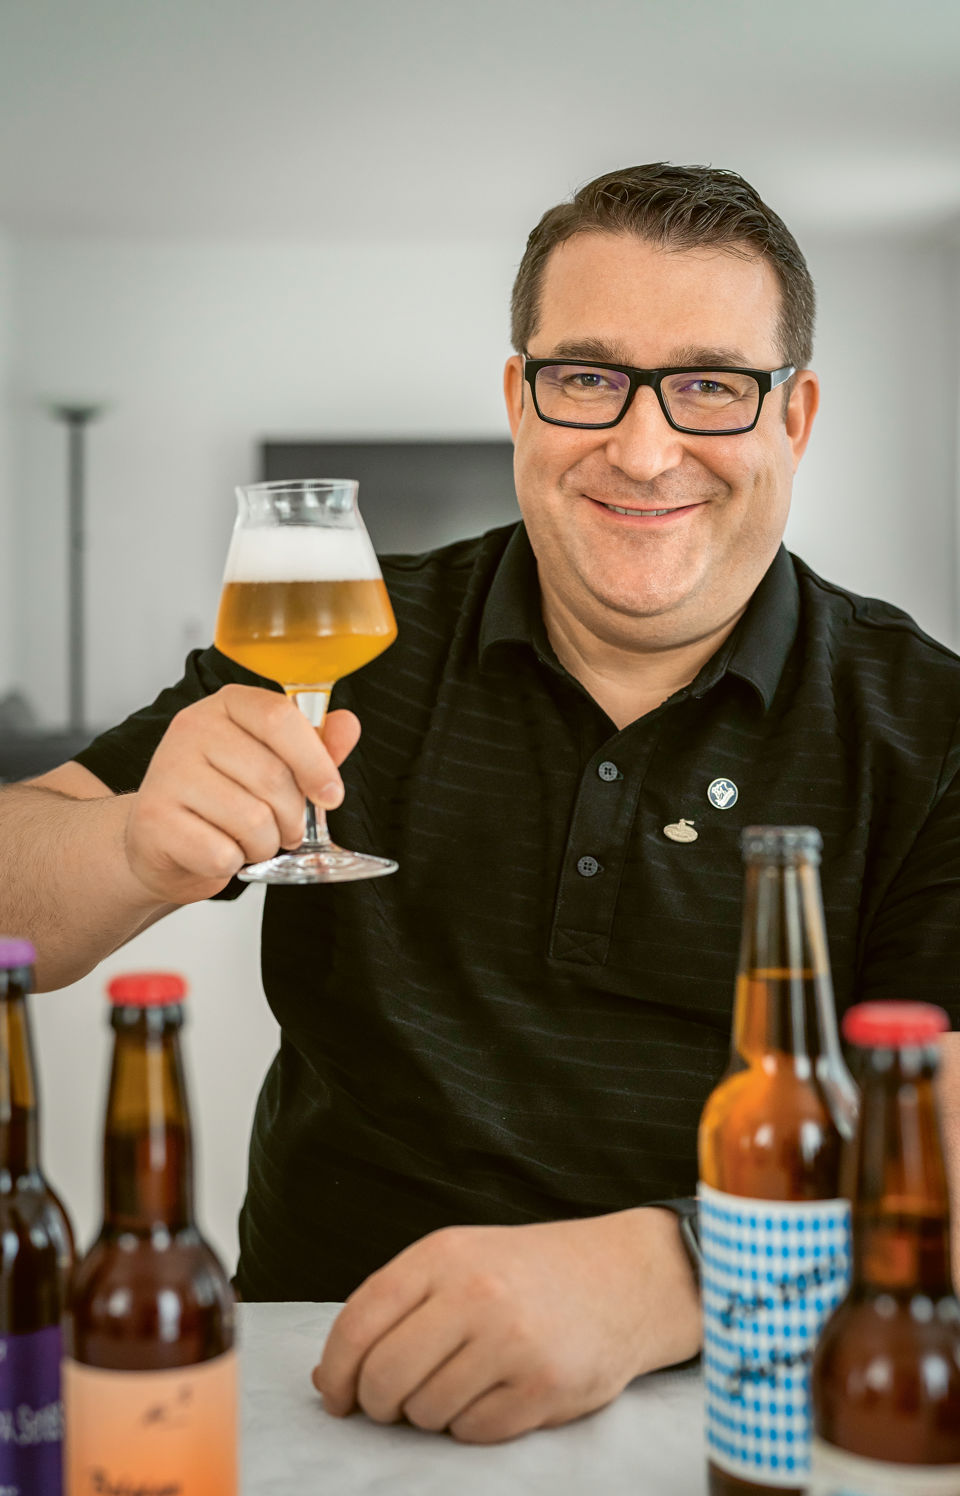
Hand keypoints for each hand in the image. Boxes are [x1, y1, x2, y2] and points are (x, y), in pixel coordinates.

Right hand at [124, 685, 359, 903]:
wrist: (160, 840)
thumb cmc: (222, 798)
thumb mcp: (272, 764)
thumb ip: (314, 747)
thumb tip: (348, 725)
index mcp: (228, 705)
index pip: (278, 717)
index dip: (315, 762)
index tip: (331, 795)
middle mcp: (192, 728)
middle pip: (271, 776)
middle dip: (292, 818)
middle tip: (286, 829)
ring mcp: (168, 772)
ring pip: (252, 820)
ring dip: (264, 844)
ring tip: (250, 841)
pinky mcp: (154, 819)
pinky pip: (221, 853)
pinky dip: (233, 863)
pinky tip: (219, 852)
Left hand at [312, 1208, 700, 1443]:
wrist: (620, 1279)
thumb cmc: (524, 1273)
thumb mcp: (457, 1262)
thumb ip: (393, 1308)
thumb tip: (328, 1381)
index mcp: (443, 1254)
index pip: (359, 1323)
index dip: (336, 1371)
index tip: (337, 1396)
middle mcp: (475, 1292)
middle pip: (384, 1377)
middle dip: (378, 1404)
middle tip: (394, 1402)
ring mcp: (511, 1340)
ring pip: (426, 1412)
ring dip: (430, 1413)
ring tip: (460, 1383)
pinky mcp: (543, 1386)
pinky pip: (472, 1432)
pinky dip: (471, 1425)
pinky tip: (494, 1394)